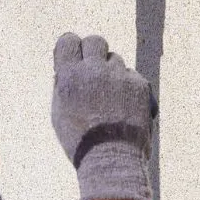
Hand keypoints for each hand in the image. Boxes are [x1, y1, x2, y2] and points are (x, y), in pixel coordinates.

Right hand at [51, 33, 154, 199]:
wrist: (111, 160)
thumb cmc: (81, 142)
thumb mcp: (60, 113)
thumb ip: (63, 85)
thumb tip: (68, 68)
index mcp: (68, 76)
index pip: (68, 40)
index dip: (72, 48)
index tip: (75, 57)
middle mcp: (94, 70)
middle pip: (95, 41)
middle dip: (94, 53)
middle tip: (95, 70)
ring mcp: (118, 76)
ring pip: (115, 59)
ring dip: (112, 73)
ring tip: (110, 100)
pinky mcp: (139, 84)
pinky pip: (132, 75)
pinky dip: (129, 87)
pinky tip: (125, 107)